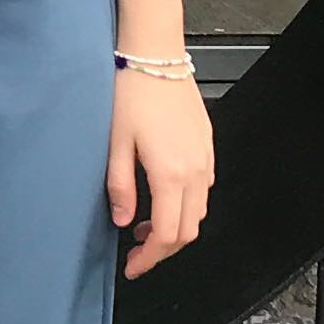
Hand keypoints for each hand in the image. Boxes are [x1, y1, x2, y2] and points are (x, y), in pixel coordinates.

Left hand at [108, 69, 213, 280]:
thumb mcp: (115, 143)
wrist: (156, 56)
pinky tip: (163, 199)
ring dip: (175, 228)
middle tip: (137, 254)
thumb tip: (123, 221)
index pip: (167, 235)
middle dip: (163, 250)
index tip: (133, 267)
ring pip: (199, 212)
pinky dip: (186, 206)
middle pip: (188, 231)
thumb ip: (120, 187)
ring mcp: (205, 158)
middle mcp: (194, 170)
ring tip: (146, 227)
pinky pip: (203, 189)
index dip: (150, 258)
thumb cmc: (132, 94)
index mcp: (170, 173)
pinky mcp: (207, 147)